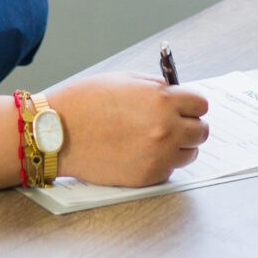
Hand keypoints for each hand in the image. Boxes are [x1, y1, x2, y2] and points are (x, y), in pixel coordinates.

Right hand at [46, 74, 210, 186]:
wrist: (57, 133)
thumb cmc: (86, 102)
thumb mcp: (125, 80)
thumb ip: (156, 87)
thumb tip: (177, 94)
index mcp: (162, 100)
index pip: (201, 104)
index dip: (191, 104)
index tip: (185, 107)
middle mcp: (165, 129)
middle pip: (201, 131)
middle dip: (189, 126)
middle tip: (174, 125)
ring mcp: (158, 156)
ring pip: (190, 153)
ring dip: (179, 147)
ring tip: (155, 141)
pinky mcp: (147, 177)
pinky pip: (170, 170)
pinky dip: (161, 163)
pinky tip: (140, 153)